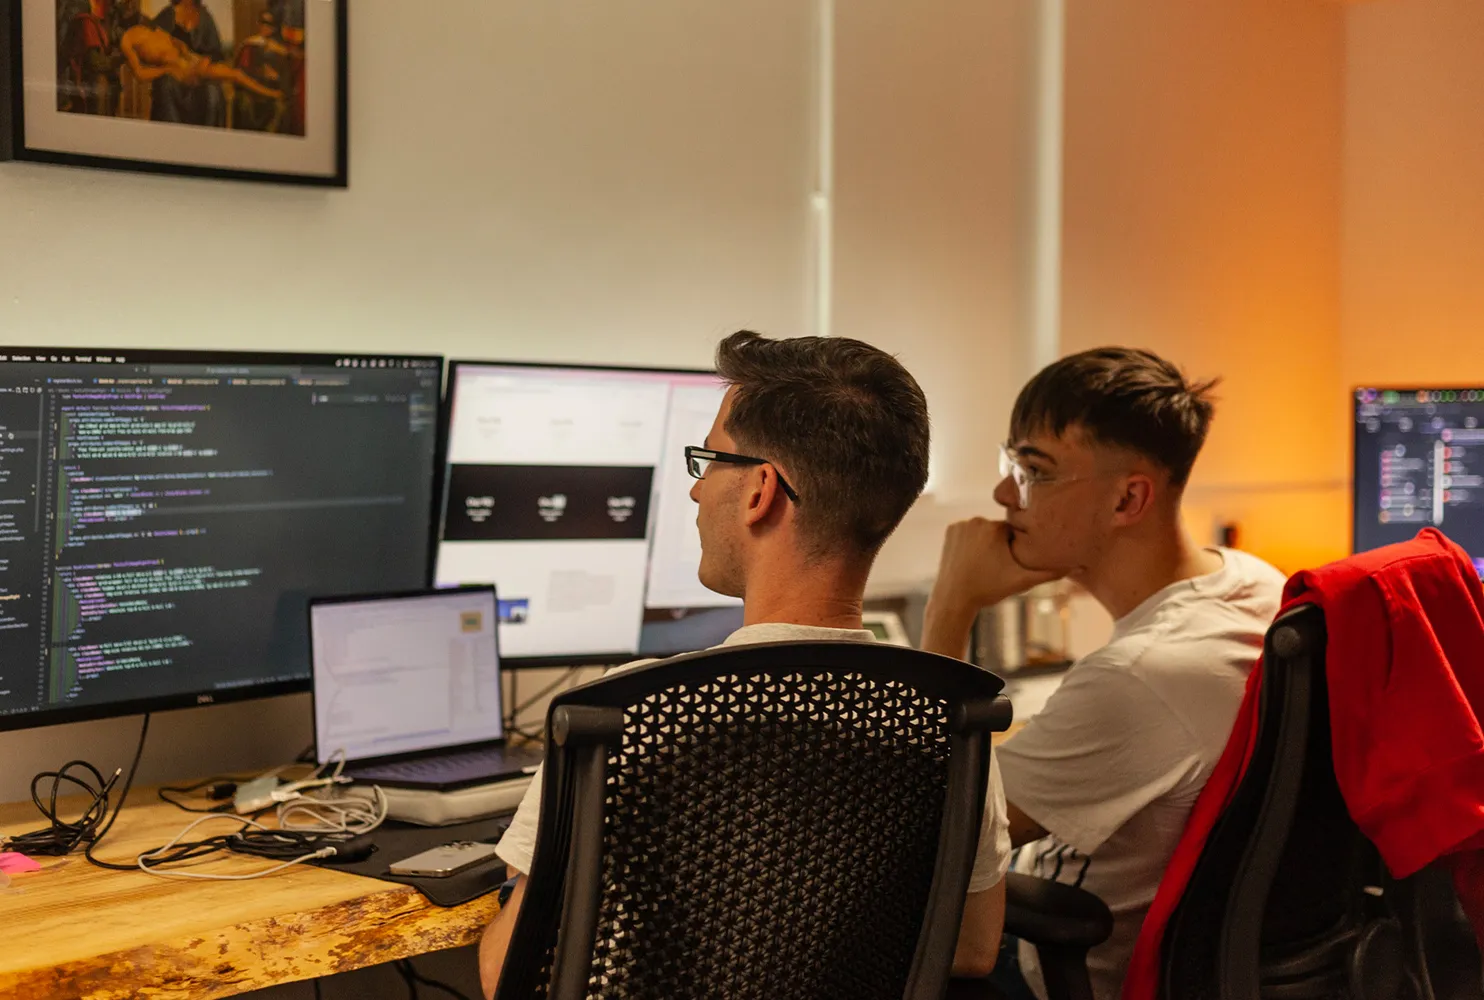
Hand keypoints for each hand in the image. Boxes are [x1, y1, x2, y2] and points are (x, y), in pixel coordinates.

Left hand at [932, 518, 1063, 612]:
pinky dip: (971, 542)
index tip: (1009, 563)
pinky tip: (971, 558)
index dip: (1014, 548)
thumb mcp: (1022, 581)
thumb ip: (1050, 573)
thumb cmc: (989, 590)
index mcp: (995, 528)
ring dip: (985, 543)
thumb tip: (1078, 566)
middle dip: (1000, 545)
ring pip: (983, 531)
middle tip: (995, 566)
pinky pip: (968, 532)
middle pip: (998, 530)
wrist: (954, 598)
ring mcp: (961, 525)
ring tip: (983, 564)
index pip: (1014, 532)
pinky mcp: (950, 531)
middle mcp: (977, 521)